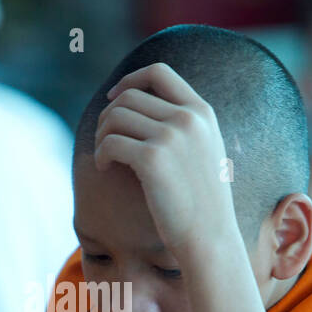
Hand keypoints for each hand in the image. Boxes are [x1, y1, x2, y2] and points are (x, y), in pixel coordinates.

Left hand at [94, 63, 240, 256]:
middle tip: (105, 141)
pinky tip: (106, 168)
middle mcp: (189, 118)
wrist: (210, 238)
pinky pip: (110, 143)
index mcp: (202, 112)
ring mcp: (172, 136)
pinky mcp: (152, 159)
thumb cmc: (201, 202)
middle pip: (129, 96)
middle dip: (108, 116)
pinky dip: (101, 154)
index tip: (112, 98)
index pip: (159, 72)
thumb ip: (182, 124)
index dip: (129, 80)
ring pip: (115, 116)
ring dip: (101, 135)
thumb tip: (140, 103)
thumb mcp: (203, 152)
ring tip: (106, 157)